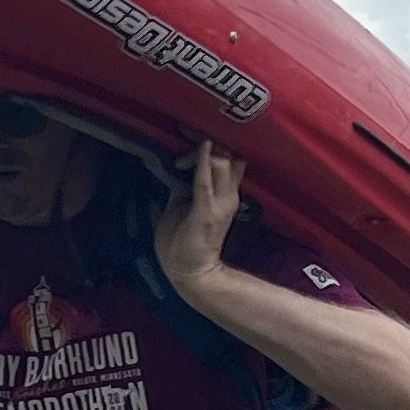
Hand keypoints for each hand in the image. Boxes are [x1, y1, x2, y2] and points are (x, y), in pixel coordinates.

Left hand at [152, 141, 243, 291]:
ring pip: (222, 162)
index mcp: (225, 192)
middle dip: (209, 140)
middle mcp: (228, 195)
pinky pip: (205, 181)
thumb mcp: (183, 203)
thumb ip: (185, 184)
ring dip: (203, 150)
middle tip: (187, 137)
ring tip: (186, 153)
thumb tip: (178, 164)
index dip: (214, 142)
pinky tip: (202, 146)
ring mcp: (220, 203)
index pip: (231, 157)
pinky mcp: (205, 212)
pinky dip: (202, 162)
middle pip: (230, 154)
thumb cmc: (183, 238)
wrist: (188, 272)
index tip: (190, 140)